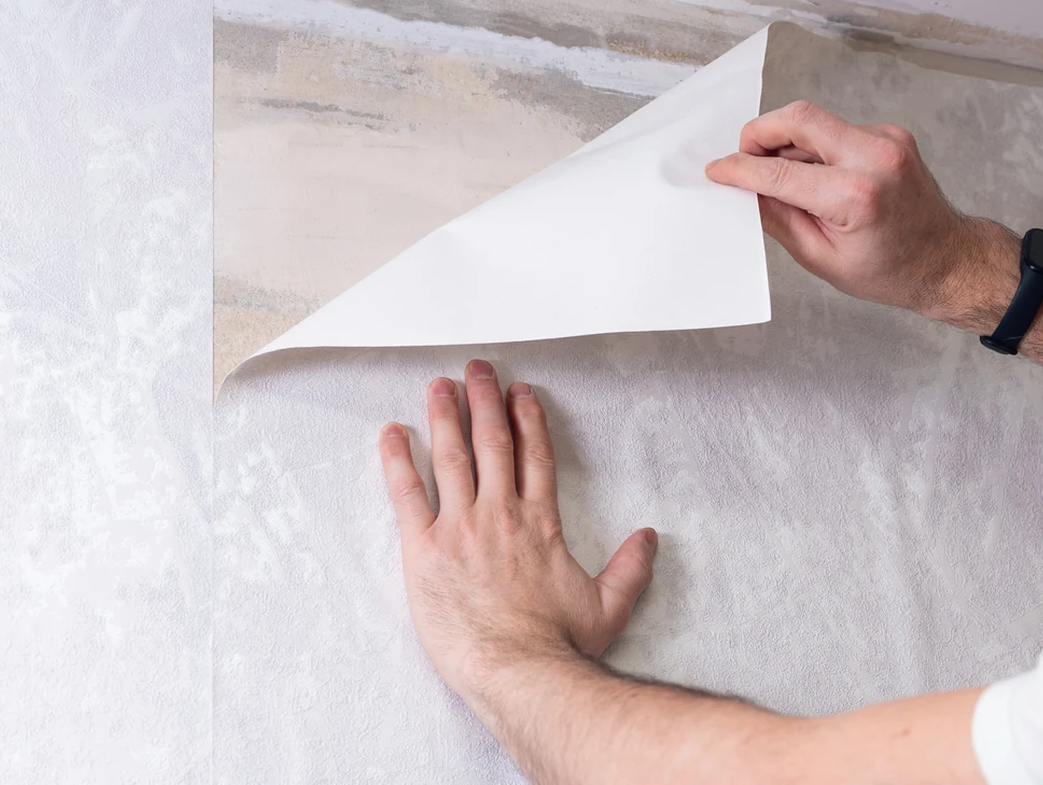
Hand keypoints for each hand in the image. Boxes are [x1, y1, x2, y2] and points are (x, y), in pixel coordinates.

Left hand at [378, 359, 656, 703]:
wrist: (520, 673)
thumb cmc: (559, 647)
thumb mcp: (608, 607)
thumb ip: (630, 569)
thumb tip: (650, 538)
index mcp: (540, 522)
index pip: (535, 456)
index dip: (528, 419)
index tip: (520, 394)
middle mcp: (500, 514)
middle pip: (492, 444)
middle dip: (485, 401)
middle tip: (476, 370)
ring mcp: (460, 528)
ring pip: (451, 457)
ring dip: (445, 416)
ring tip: (439, 386)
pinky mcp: (424, 550)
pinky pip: (407, 495)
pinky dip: (397, 461)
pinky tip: (392, 434)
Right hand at [704, 100, 1007, 320]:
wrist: (949, 261)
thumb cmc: (891, 270)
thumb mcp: (821, 257)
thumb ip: (778, 218)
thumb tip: (746, 191)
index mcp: (855, 196)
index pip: (779, 171)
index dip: (740, 169)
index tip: (718, 170)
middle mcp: (875, 157)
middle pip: (798, 118)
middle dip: (759, 134)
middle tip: (743, 159)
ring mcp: (887, 140)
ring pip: (814, 121)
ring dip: (785, 143)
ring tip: (777, 176)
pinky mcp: (889, 136)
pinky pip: (834, 131)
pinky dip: (811, 148)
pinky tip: (810, 177)